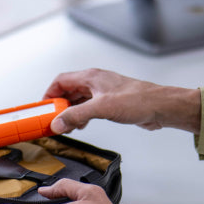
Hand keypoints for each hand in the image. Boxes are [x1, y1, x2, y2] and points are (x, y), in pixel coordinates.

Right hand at [46, 68, 200, 135]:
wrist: (160, 107)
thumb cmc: (137, 100)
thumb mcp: (101, 108)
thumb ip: (77, 115)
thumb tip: (57, 123)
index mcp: (91, 77)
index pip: (61, 81)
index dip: (49, 94)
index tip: (43, 108)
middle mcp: (96, 82)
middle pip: (69, 90)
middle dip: (59, 105)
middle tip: (52, 119)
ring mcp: (103, 92)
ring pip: (79, 99)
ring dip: (70, 112)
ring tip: (65, 126)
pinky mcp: (111, 102)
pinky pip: (90, 107)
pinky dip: (82, 115)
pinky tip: (82, 125)